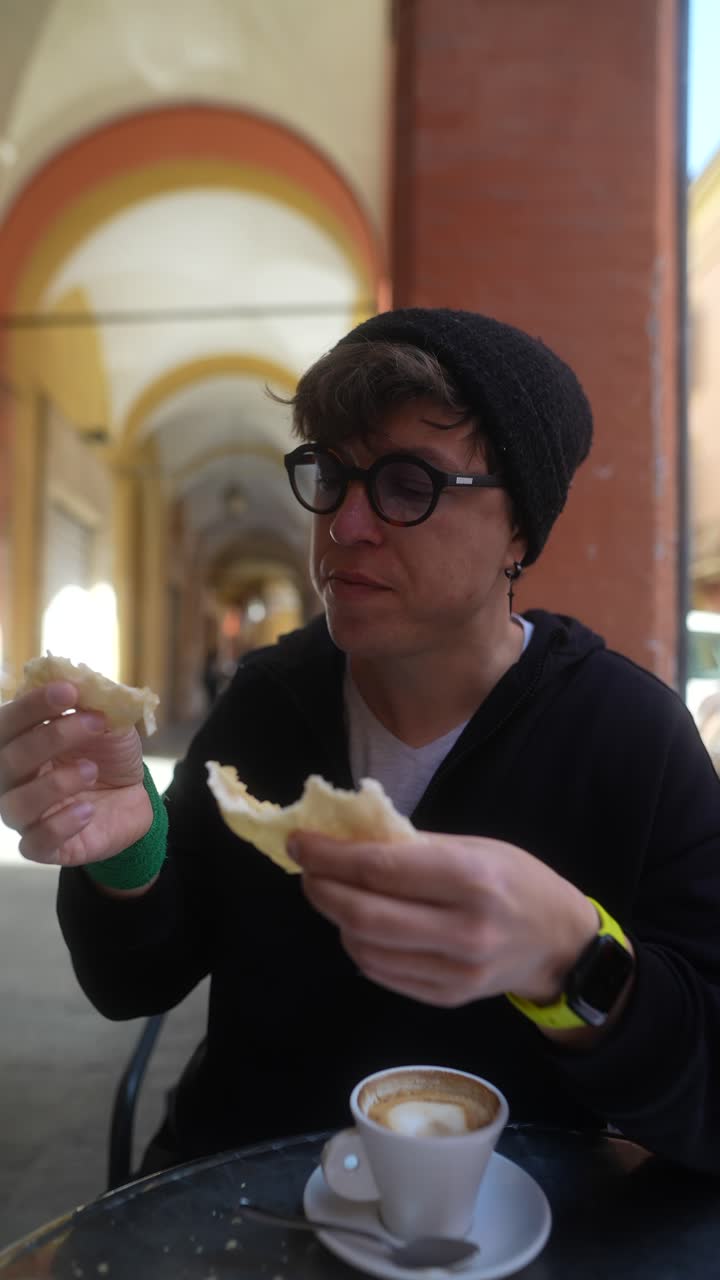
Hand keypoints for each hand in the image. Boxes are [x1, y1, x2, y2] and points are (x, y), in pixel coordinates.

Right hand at [0, 682, 150, 866]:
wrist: (135, 796)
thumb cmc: (108, 754)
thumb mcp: (107, 722)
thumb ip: (91, 701)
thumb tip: (76, 676)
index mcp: (21, 742)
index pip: (8, 722)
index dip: (32, 705)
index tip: (68, 690)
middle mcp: (14, 779)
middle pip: (8, 761)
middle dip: (50, 737)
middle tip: (93, 722)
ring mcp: (27, 816)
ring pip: (14, 805)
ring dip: (53, 784)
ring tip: (91, 770)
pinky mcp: (45, 847)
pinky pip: (35, 843)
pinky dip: (59, 825)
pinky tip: (88, 810)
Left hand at [291, 831, 598, 1008]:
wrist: (560, 942)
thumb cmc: (516, 880)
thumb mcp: (475, 846)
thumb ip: (414, 846)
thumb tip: (347, 838)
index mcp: (472, 878)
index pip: (382, 870)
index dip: (331, 857)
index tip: (300, 842)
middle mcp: (464, 930)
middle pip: (366, 916)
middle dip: (322, 890)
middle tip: (306, 871)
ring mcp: (456, 971)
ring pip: (366, 950)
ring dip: (336, 920)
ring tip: (332, 895)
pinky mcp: (448, 998)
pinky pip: (383, 974)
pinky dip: (359, 947)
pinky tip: (359, 927)